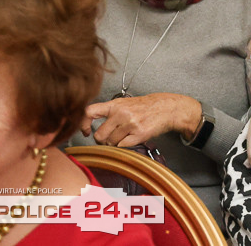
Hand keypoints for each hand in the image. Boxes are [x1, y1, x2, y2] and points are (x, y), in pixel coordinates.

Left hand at [81, 93, 201, 147]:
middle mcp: (121, 113)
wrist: (167, 108)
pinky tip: (131, 138)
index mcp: (115, 104)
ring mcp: (130, 124)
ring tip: (124, 136)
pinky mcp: (139, 134)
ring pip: (110, 143)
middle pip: (99, 135)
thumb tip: (90, 127)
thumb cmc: (145, 107)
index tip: (86, 131)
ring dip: (115, 143)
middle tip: (109, 138)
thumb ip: (109, 112)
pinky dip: (125, 145)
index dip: (83, 124)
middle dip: (103, 140)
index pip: (90, 112)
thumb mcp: (125, 103)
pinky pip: (122, 146)